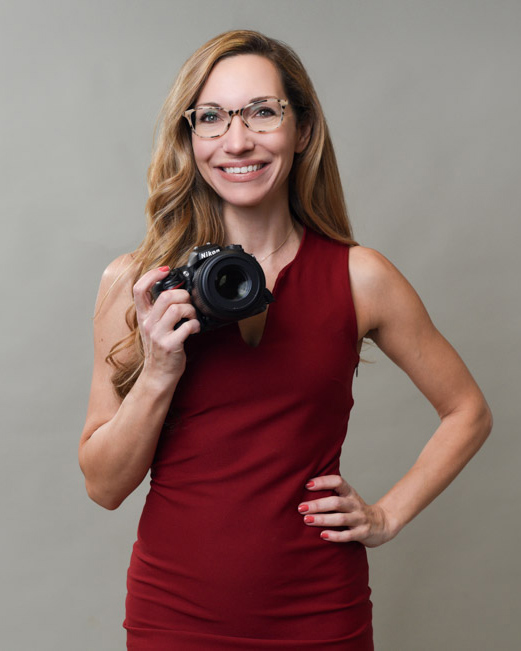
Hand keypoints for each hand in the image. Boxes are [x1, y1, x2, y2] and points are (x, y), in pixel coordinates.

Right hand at [133, 267, 199, 382]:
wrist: (157, 375)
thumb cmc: (159, 350)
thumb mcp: (153, 327)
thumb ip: (159, 311)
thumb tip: (176, 292)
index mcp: (143, 316)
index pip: (139, 289)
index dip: (151, 275)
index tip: (165, 270)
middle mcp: (148, 324)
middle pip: (164, 296)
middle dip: (183, 295)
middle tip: (189, 303)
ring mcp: (158, 334)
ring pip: (176, 308)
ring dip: (190, 310)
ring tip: (192, 317)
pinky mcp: (169, 344)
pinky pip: (187, 326)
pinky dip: (195, 325)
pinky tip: (195, 329)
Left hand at [298, 474, 395, 547]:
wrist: (382, 523)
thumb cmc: (356, 510)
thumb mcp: (347, 498)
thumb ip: (332, 493)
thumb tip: (304, 489)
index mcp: (350, 493)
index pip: (338, 482)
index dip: (323, 481)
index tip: (307, 485)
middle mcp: (355, 504)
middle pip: (336, 502)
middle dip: (317, 504)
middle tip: (301, 508)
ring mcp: (360, 519)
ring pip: (341, 519)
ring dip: (322, 519)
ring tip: (307, 520)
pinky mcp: (362, 533)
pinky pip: (348, 535)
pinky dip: (335, 535)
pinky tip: (323, 535)